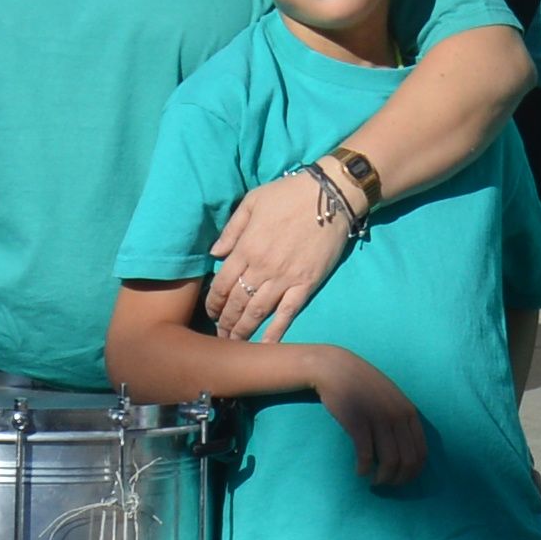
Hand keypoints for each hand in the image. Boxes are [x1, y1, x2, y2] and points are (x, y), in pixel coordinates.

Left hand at [210, 166, 356, 341]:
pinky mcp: (306, 284)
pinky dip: (276, 331)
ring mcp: (285, 278)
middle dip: (225, 322)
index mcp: (246, 247)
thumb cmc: (288, 194)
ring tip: (234, 343)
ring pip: (257, 311)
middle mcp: (262, 267)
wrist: (330, 196)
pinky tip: (266, 345)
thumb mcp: (252, 202)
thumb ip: (232, 229)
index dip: (213, 302)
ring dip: (243, 330)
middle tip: (219, 335)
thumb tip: (215, 253)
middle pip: (237, 302)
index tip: (210, 312)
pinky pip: (288, 312)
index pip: (221, 283)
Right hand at [320, 350, 432, 491]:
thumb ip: (401, 419)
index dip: (413, 473)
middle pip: (407, 461)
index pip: (421, 453)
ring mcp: (378, 419)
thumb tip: (407, 450)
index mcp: (409, 412)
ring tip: (373, 481)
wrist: (336, 369)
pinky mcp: (357, 422)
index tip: (401, 480)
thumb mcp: (391, 398)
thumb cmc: (363, 385)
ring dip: (382, 478)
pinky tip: (359, 472)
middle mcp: (398, 416)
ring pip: (389, 461)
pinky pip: (365, 455)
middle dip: (398, 479)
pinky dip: (364, 469)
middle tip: (386, 485)